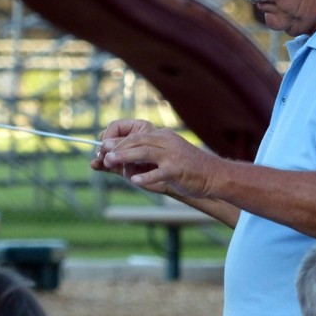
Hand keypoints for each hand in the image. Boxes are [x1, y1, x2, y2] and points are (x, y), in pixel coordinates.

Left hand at [90, 119, 220, 198]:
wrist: (213, 175)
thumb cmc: (185, 169)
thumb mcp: (163, 159)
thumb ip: (140, 159)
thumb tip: (109, 162)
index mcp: (162, 136)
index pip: (135, 135)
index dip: (116, 141)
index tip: (102, 148)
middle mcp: (166, 142)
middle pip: (137, 140)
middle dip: (117, 147)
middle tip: (102, 154)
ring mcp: (173, 155)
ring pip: (145, 152)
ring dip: (125, 156)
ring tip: (110, 161)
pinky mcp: (178, 170)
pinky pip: (159, 172)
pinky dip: (146, 176)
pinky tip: (135, 181)